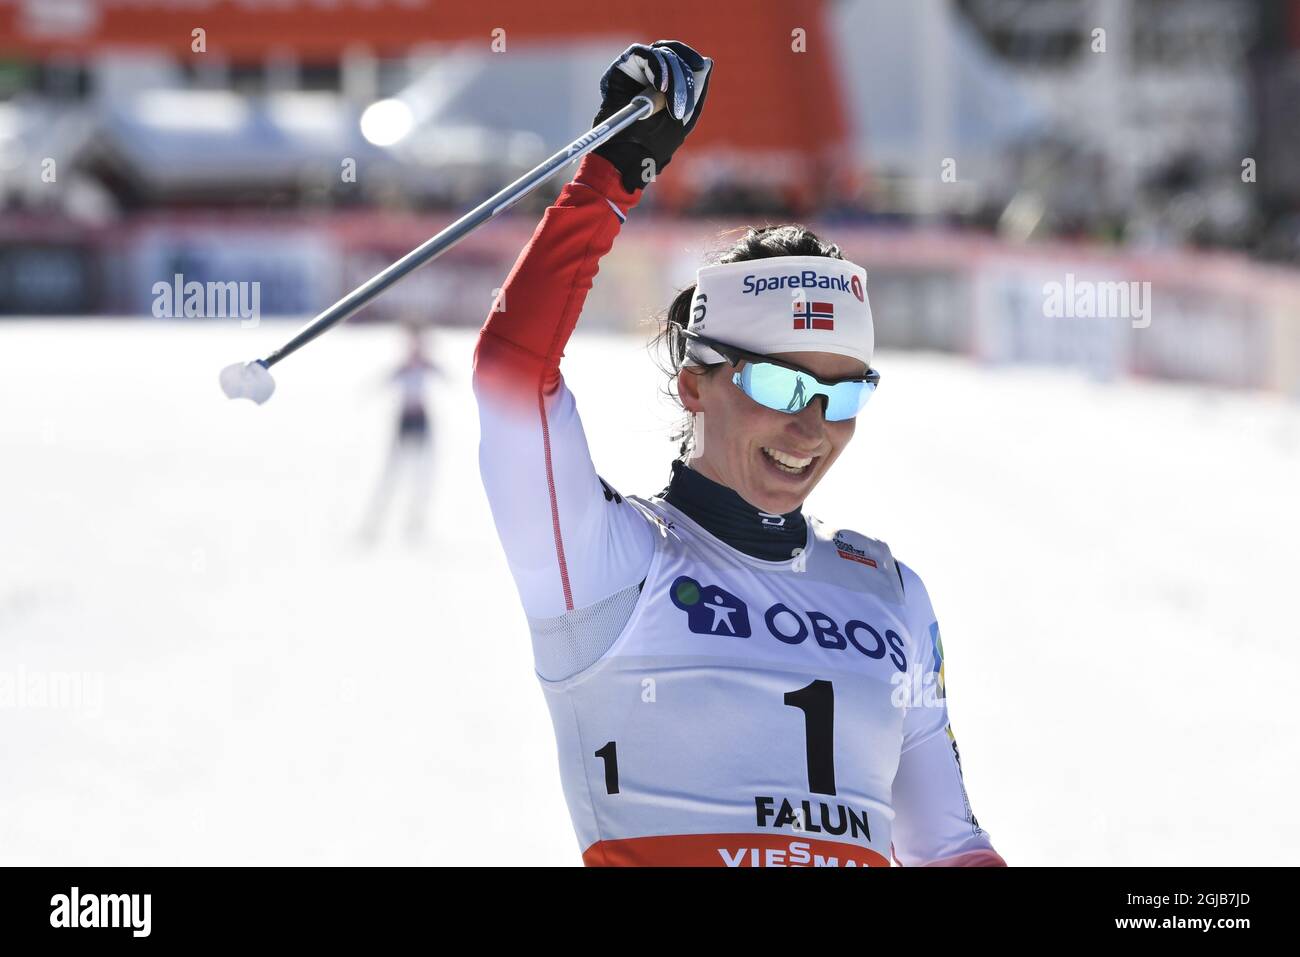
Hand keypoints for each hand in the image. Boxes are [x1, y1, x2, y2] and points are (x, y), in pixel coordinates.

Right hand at [592, 39, 712, 192]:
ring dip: (670, 71)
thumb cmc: (655, 145)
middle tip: (679, 94)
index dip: (689, 57)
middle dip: (682, 71)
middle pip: (670, 54)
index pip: (679, 60)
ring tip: (667, 94)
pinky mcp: (619, 72)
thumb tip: (707, 62)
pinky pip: (639, 53)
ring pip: (658, 52)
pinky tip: (660, 85)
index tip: (700, 64)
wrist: (628, 158)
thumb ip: (695, 91)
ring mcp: (634, 74)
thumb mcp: (684, 119)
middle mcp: (649, 78)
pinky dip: (654, 64)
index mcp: (665, 88)